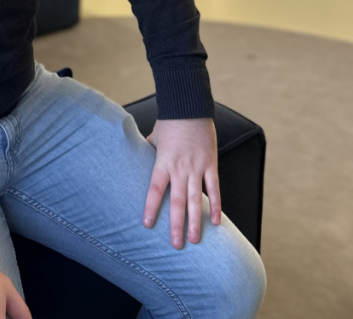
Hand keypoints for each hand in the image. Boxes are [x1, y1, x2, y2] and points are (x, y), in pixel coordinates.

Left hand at [143, 118, 220, 248]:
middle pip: (177, 201)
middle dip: (176, 224)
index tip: (148, 225)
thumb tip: (135, 160)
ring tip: (194, 240)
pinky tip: (216, 222)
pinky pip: (214, 188)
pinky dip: (216, 205)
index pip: (155, 190)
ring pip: (196, 199)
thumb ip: (148, 153)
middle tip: (176, 245)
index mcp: (163, 162)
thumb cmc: (169, 122)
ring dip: (196, 221)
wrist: (189, 107)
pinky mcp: (211, 164)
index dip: (151, 208)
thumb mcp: (153, 138)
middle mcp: (180, 168)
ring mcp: (197, 167)